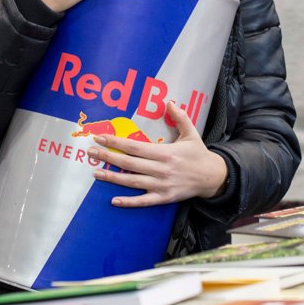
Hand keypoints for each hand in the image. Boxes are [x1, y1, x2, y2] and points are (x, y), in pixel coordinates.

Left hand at [87, 102, 228, 206]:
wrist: (213, 178)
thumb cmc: (199, 154)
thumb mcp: (191, 133)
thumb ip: (180, 117)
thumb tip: (169, 102)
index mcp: (165, 152)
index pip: (135, 147)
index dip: (116, 142)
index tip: (100, 137)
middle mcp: (161, 169)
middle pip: (129, 163)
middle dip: (108, 157)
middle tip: (90, 152)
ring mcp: (161, 185)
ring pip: (132, 182)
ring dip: (113, 178)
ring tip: (95, 172)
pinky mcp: (164, 198)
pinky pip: (143, 201)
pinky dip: (129, 202)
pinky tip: (114, 200)